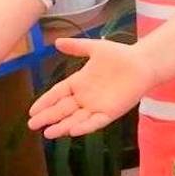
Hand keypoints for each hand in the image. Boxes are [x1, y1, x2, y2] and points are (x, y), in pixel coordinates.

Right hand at [27, 37, 156, 137]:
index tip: (32, 111)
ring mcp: (96, 106)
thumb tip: (57, 42)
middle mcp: (84, 97)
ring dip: (62, 126)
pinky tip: (72, 131)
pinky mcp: (109, 113)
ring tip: (48, 133)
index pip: (57, 94)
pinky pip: (94, 122)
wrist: (142, 63)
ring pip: (75, 119)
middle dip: (48, 117)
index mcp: (78, 82)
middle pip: (62, 109)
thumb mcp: (95, 48)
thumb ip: (76, 47)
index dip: (45, 102)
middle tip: (32, 125)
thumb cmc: (119, 55)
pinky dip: (84, 127)